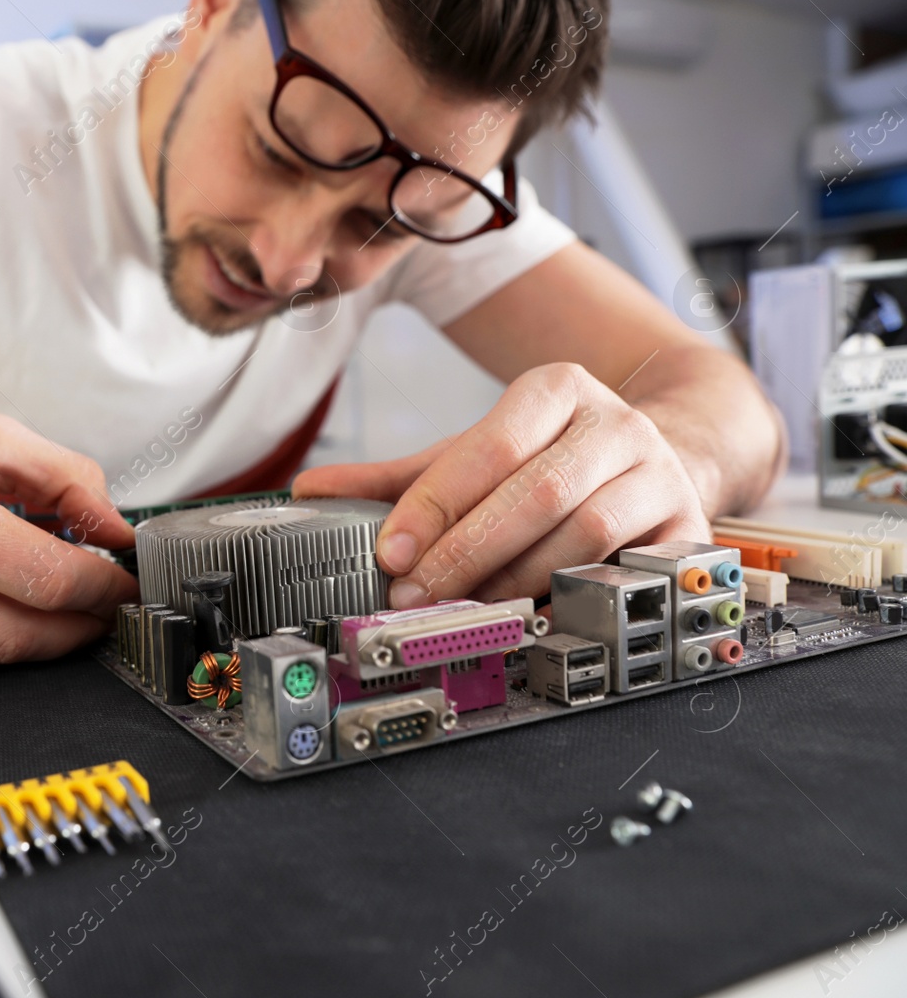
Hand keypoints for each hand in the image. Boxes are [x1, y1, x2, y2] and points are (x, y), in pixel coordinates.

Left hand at [293, 362, 710, 606]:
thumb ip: (400, 477)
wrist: (665, 454)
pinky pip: (629, 568)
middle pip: (535, 492)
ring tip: (467, 606)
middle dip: (466, 551)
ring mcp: (660, 474)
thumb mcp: (477, 455)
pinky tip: (535, 608)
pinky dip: (576, 592)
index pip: (489, 447)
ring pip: (584, 534)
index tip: (390, 553)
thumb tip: (308, 492)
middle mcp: (616, 423)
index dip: (435, 505)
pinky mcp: (688, 527)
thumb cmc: (550, 460)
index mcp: (558, 388)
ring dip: (516, 578)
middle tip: (416, 594)